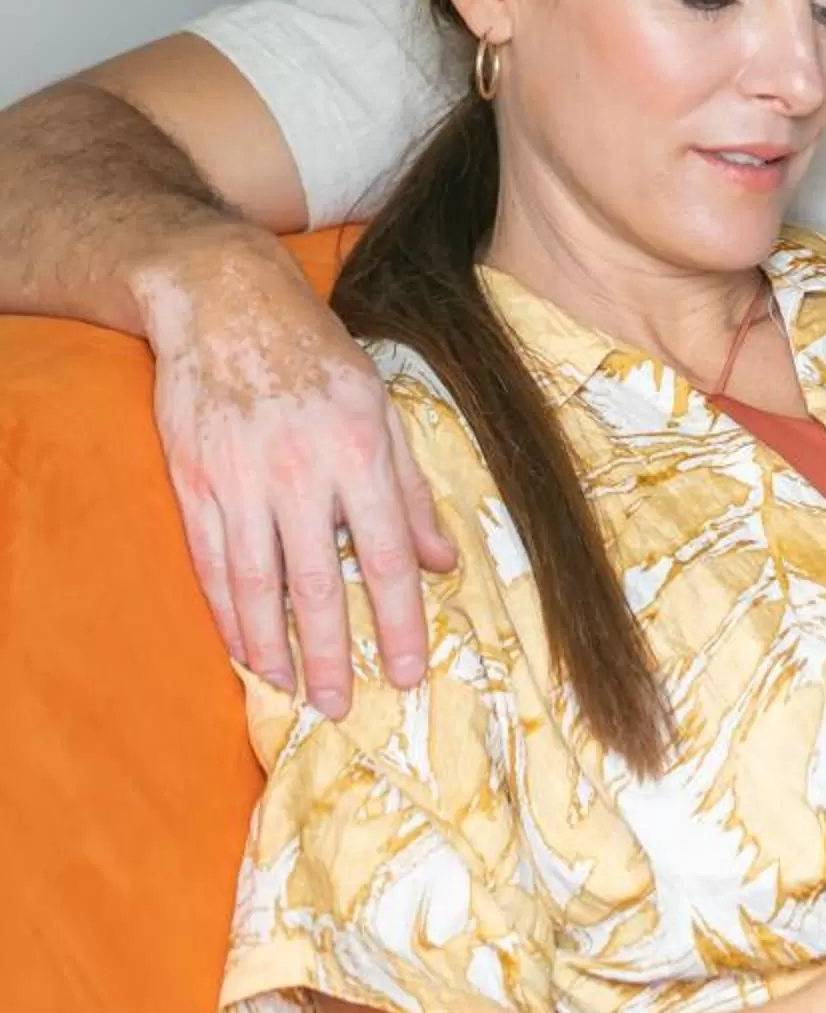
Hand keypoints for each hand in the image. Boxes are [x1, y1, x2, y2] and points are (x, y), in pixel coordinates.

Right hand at [137, 233, 456, 715]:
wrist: (225, 305)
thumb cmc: (318, 356)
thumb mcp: (382, 410)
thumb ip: (411, 492)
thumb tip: (444, 563)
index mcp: (360, 455)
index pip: (385, 558)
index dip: (397, 622)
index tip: (406, 674)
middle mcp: (301, 475)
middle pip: (318, 585)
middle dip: (334, 653)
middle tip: (344, 707)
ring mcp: (241, 482)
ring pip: (259, 584)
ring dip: (275, 647)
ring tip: (292, 690)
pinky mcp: (194, 483)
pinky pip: (213, 563)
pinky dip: (228, 612)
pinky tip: (243, 647)